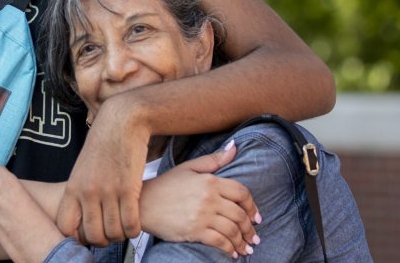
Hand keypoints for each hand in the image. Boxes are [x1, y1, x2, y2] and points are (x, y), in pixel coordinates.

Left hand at [57, 96, 149, 244]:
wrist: (123, 121)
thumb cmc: (103, 144)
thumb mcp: (83, 168)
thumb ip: (80, 192)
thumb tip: (82, 219)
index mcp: (72, 187)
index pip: (65, 227)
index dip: (77, 237)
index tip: (88, 233)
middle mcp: (87, 192)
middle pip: (92, 236)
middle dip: (103, 240)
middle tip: (110, 232)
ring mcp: (108, 191)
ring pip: (113, 233)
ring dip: (120, 235)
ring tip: (123, 226)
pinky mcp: (128, 188)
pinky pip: (131, 224)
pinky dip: (134, 229)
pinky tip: (135, 222)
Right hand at [141, 141, 260, 258]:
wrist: (142, 204)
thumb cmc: (165, 186)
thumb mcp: (189, 167)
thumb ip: (214, 159)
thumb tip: (234, 147)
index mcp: (210, 180)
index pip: (242, 193)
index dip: (252, 206)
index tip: (256, 216)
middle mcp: (209, 198)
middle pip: (240, 214)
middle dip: (250, 229)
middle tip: (253, 237)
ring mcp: (203, 215)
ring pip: (233, 230)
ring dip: (242, 242)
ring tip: (246, 248)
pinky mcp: (195, 231)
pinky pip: (220, 242)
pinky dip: (229, 249)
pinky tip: (232, 253)